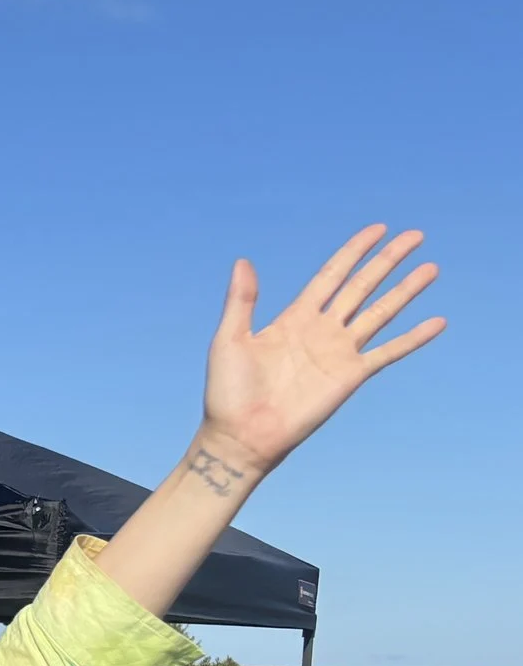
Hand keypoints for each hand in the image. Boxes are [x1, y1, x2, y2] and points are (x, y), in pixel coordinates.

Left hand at [197, 224, 442, 479]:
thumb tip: (242, 260)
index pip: (332, 275)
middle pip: (363, 286)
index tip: (378, 230)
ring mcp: (339, 353)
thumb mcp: (230, 339)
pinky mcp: (351, 376)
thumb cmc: (228, 392)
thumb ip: (241, 300)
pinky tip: (437, 322)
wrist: (241, 435)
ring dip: (407, 289)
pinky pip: (389, 352)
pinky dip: (413, 338)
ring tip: (432, 268)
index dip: (354, 252)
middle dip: (388, 260)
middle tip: (415, 235)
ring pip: (382, 312)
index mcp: (294, 318)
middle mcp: (322, 330)